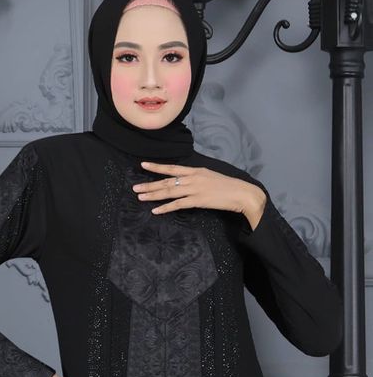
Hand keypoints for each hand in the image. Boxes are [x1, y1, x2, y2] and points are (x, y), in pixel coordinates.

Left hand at [136, 161, 267, 229]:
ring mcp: (194, 189)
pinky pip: (177, 205)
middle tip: (135, 188)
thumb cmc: (227, 186)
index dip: (157, 167)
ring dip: (153, 195)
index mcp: (195, 171)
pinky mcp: (197, 201)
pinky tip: (156, 211)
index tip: (143, 165)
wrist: (241, 193)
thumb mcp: (210, 176)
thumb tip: (183, 181)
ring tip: (140, 197)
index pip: (172, 168)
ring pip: (169, 192)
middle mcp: (192, 178)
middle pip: (166, 181)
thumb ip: (196, 177)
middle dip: (149, 184)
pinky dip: (166, 208)